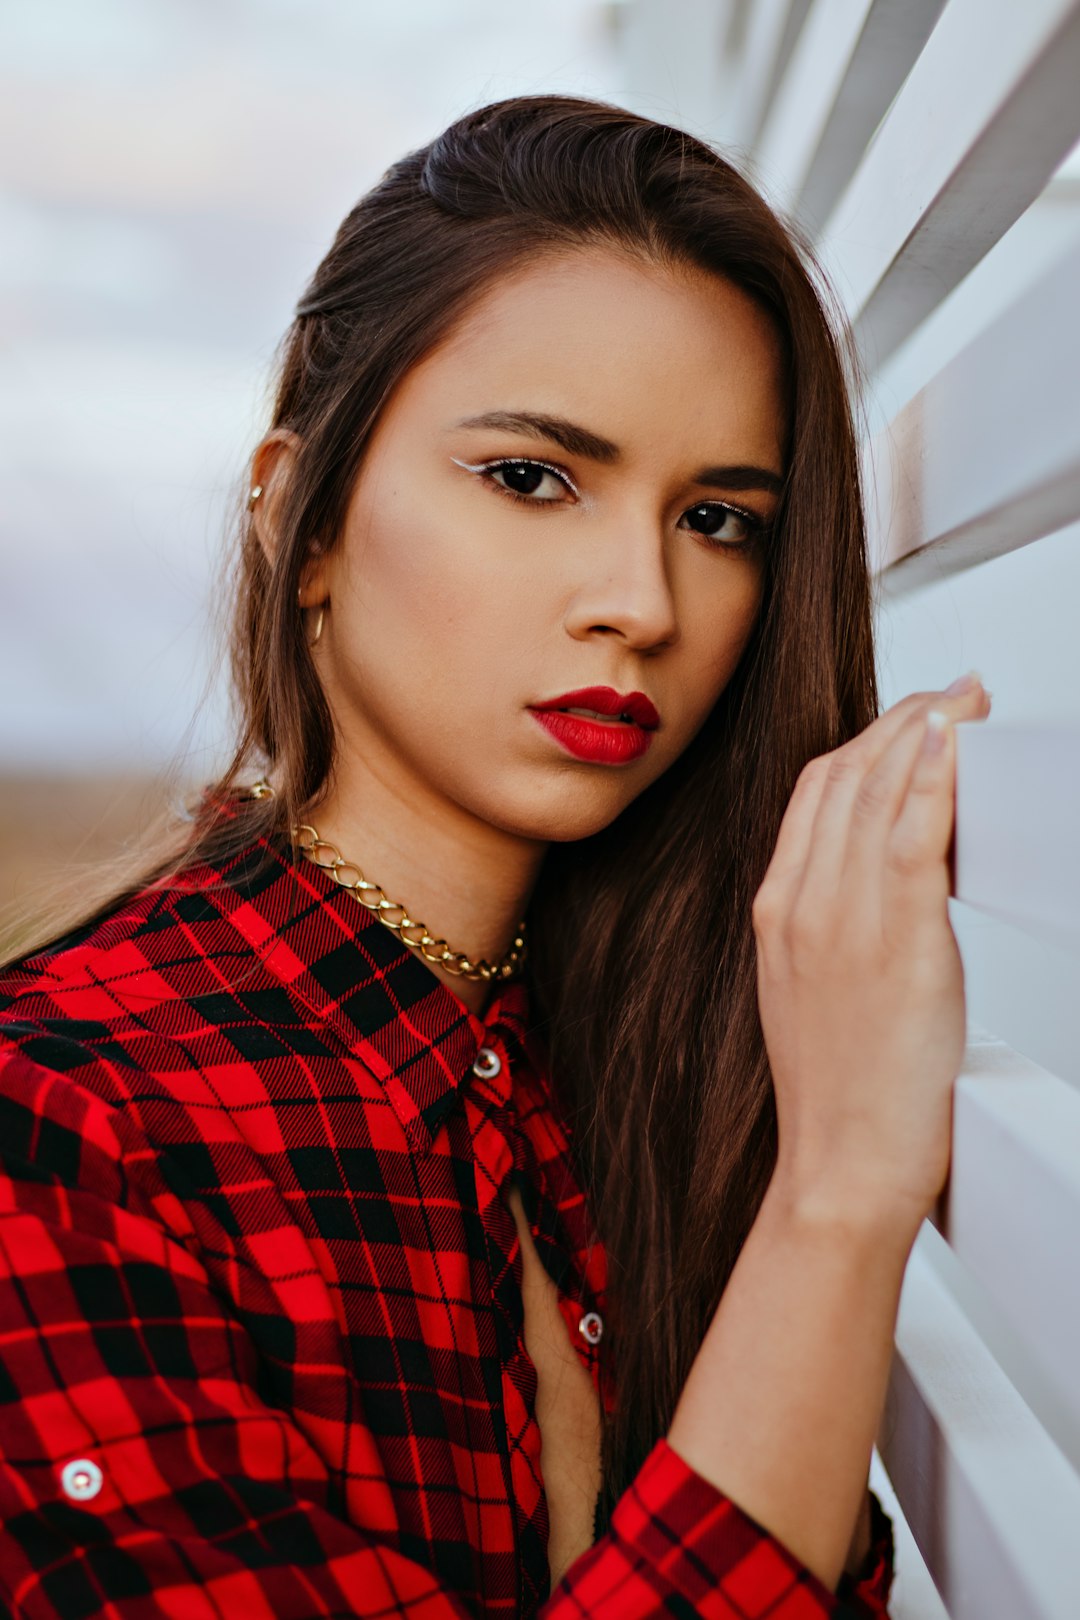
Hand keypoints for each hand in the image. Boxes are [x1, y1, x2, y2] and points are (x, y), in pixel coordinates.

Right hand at [751, 676, 990, 1233]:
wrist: (840, 1166)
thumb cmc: (838, 1095)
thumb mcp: (813, 993)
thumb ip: (837, 927)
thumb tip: (886, 882)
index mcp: (778, 912)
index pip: (815, 795)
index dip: (865, 741)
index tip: (907, 719)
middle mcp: (800, 903)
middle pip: (844, 777)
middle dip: (900, 720)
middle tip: (950, 694)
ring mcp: (840, 918)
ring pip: (875, 791)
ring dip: (924, 730)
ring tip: (964, 700)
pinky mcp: (892, 941)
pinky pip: (908, 835)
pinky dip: (930, 777)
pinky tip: (952, 742)